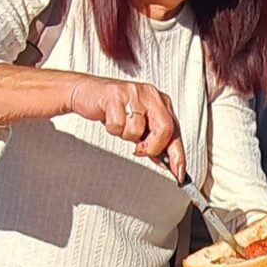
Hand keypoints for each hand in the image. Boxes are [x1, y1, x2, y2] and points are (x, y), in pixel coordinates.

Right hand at [67, 75, 185, 181]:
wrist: (88, 92)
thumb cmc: (115, 109)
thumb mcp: (139, 124)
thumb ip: (153, 140)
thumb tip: (165, 162)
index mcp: (161, 102)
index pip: (175, 131)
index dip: (178, 155)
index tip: (179, 174)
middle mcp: (151, 96)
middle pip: (165, 129)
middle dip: (152, 147)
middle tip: (139, 149)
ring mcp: (134, 94)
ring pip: (138, 130)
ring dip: (126, 135)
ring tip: (120, 124)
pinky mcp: (115, 96)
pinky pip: (118, 125)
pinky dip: (112, 128)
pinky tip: (109, 118)